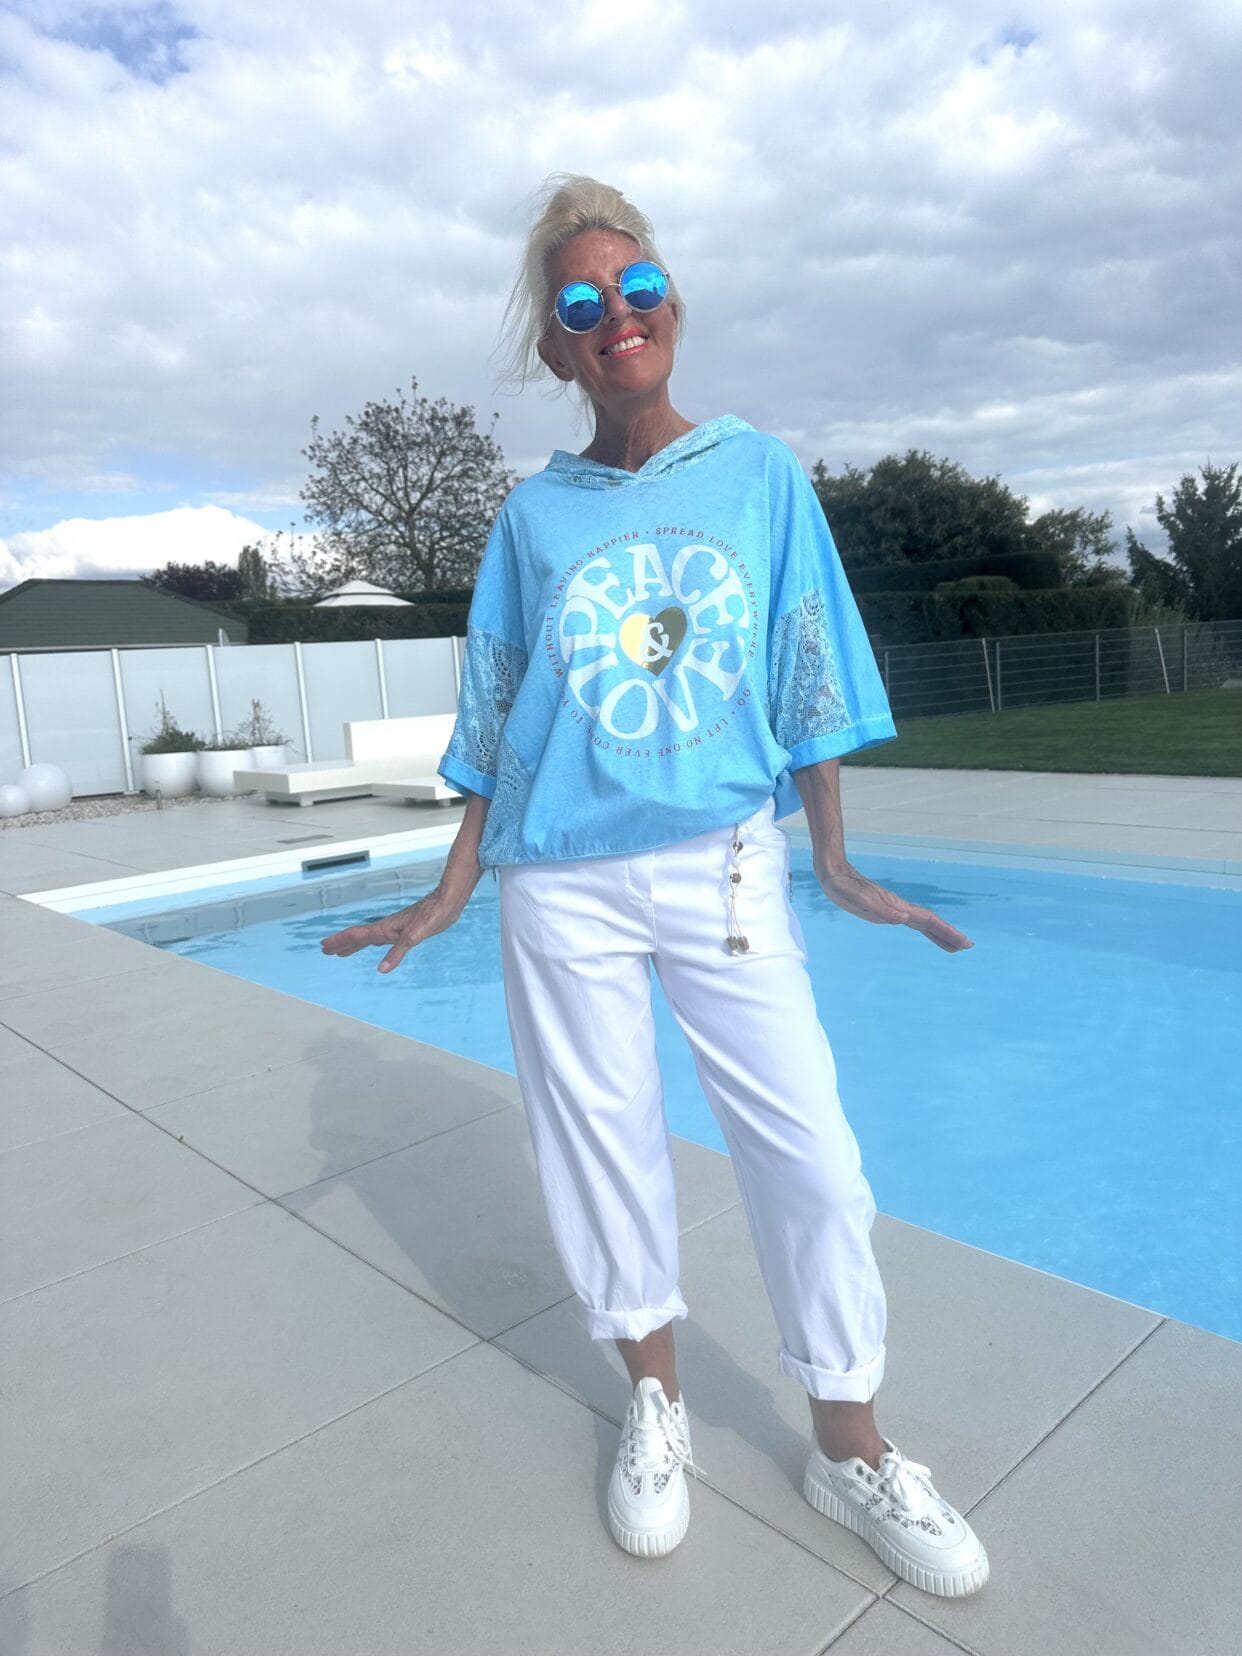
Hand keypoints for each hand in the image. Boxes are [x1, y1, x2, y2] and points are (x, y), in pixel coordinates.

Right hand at [320, 886, 464, 973]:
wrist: (448, 901)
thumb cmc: (433, 915)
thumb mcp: (414, 937)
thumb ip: (397, 953)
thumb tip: (381, 970)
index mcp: (386, 929)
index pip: (357, 936)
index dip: (340, 941)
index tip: (324, 946)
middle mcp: (388, 928)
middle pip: (359, 937)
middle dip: (342, 944)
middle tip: (326, 950)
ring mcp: (397, 928)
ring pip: (370, 938)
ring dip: (355, 944)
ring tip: (343, 951)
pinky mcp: (407, 929)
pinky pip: (383, 938)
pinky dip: (374, 943)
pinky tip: (378, 946)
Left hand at [815, 862, 972, 952]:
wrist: (832, 871)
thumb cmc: (842, 887)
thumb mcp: (857, 900)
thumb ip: (880, 910)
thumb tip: (904, 918)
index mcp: (895, 907)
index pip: (927, 921)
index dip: (946, 932)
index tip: (964, 943)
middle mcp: (897, 907)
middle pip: (928, 922)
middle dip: (948, 934)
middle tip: (966, 946)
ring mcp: (892, 907)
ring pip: (920, 922)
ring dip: (937, 932)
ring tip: (951, 944)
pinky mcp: (883, 907)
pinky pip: (908, 919)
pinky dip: (919, 926)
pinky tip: (920, 927)